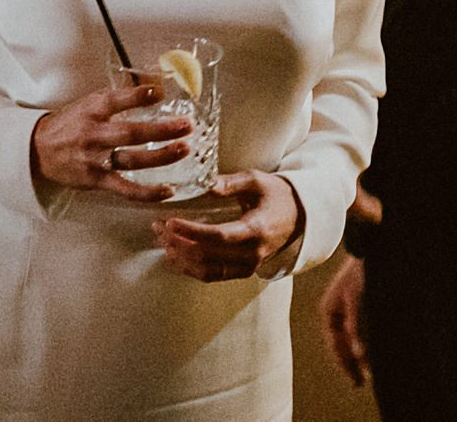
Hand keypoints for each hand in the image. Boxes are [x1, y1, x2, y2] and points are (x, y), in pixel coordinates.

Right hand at [28, 85, 191, 203]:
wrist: (39, 150)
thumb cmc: (72, 123)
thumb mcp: (90, 103)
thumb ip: (119, 98)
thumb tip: (156, 85)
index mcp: (92, 110)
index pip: (115, 100)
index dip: (136, 96)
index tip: (158, 92)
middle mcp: (93, 134)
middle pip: (130, 133)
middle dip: (161, 130)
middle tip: (186, 125)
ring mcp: (95, 159)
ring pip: (132, 160)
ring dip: (161, 157)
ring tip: (183, 149)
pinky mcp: (96, 180)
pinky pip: (124, 188)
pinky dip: (147, 192)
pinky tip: (168, 190)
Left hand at [154, 171, 301, 281]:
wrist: (298, 217)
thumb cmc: (275, 195)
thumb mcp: (256, 181)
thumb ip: (230, 183)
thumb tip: (205, 183)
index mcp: (256, 230)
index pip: (218, 236)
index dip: (190, 231)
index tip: (169, 221)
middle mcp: (252, 253)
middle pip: (207, 255)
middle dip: (178, 242)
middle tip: (158, 228)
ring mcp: (248, 266)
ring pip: (207, 271)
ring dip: (181, 259)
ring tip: (162, 242)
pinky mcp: (242, 271)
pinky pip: (212, 276)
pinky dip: (190, 269)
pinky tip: (174, 256)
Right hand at [320, 254, 368, 385]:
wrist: (372, 248)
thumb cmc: (363, 271)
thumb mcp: (358, 298)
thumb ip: (357, 325)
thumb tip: (359, 352)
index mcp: (329, 312)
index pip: (335, 345)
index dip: (344, 364)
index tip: (355, 380)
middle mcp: (336, 313)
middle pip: (342, 345)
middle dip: (351, 363)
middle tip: (360, 382)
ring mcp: (347, 311)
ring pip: (352, 340)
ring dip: (360, 355)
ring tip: (369, 372)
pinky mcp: (359, 308)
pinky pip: (360, 332)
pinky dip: (365, 343)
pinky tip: (373, 352)